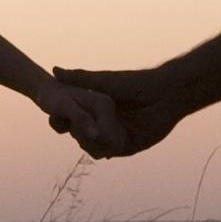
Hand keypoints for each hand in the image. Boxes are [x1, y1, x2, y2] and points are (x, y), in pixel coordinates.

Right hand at [51, 66, 184, 158]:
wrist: (167, 92)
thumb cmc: (136, 83)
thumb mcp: (103, 81)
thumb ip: (79, 78)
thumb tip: (54, 69)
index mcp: (102, 109)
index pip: (80, 121)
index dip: (70, 122)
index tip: (59, 121)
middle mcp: (110, 124)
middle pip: (88, 136)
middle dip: (81, 136)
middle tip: (75, 133)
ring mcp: (121, 135)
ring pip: (100, 146)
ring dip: (94, 144)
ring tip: (88, 140)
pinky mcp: (133, 144)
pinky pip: (116, 152)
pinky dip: (109, 150)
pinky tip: (103, 147)